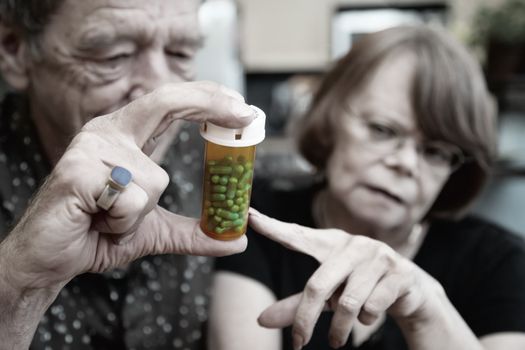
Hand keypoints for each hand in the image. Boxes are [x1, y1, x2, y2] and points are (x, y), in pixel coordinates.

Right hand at [0, 81, 254, 292]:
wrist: (52, 260)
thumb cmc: (98, 235)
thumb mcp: (156, 231)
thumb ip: (195, 232)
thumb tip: (238, 240)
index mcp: (125, 136)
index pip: (170, 104)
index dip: (208, 99)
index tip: (244, 108)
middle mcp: (108, 133)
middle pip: (166, 102)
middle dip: (211, 103)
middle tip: (246, 114)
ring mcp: (91, 148)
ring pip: (156, 180)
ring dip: (141, 215)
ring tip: (110, 220)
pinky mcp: (79, 171)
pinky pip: (133, 200)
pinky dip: (123, 224)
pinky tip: (96, 222)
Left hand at [248, 208, 443, 348]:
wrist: (409, 290)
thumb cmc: (358, 287)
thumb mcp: (327, 295)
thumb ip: (296, 305)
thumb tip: (260, 320)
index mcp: (330, 243)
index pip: (297, 235)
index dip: (274, 227)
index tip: (250, 217)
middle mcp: (352, 244)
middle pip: (318, 284)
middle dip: (306, 319)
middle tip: (298, 343)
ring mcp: (377, 256)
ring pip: (348, 302)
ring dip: (339, 329)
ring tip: (335, 340)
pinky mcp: (399, 272)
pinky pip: (373, 306)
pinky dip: (366, 321)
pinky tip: (369, 317)